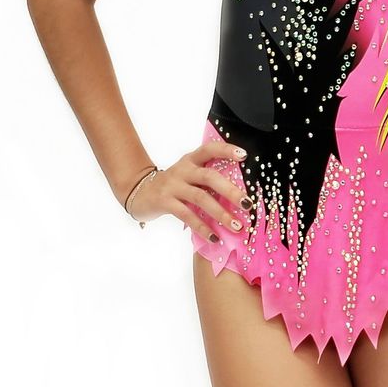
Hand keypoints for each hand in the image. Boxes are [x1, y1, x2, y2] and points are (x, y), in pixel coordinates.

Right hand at [126, 141, 253, 243]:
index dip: (226, 150)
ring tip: (237, 226)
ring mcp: (172, 185)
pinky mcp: (164, 202)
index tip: (244, 156)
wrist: (139, 192)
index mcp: (191, 160)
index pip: (209, 149)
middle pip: (209, 177)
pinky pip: (186, 215)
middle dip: (231, 191)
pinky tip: (214, 237)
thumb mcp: (188, 175)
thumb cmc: (174, 185)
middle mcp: (182, 170)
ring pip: (200, 198)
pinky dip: (202, 227)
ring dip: (221, 213)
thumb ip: (207, 179)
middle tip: (248, 204)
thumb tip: (240, 194)